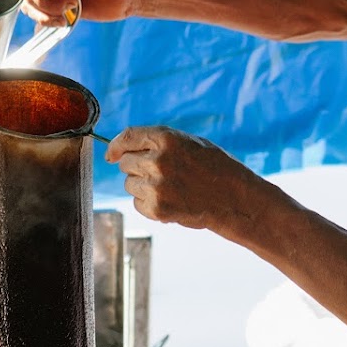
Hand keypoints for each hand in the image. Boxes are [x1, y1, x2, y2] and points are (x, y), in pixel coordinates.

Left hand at [105, 126, 252, 230]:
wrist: (235, 200)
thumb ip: (158, 142)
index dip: (115, 146)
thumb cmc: (215, 167)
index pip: (127, 138)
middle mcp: (158, 161)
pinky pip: (137, 203)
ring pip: (129, 184)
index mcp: (166, 139)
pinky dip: (149, 203)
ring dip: (143, 186)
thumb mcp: (190, 142)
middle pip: (125, 163)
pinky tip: (171, 200)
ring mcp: (156, 186)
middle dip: (136, 167)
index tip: (111, 154)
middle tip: (159, 173)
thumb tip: (120, 150)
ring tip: (170, 187)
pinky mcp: (157, 209)